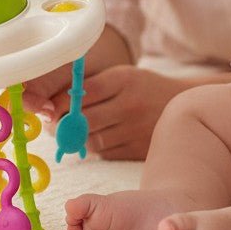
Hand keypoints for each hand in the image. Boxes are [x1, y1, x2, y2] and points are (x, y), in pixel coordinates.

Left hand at [42, 66, 190, 159]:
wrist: (183, 105)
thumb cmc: (142, 87)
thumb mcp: (120, 76)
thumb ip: (91, 86)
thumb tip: (53, 100)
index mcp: (123, 79)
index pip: (83, 93)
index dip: (60, 103)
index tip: (47, 109)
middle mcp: (131, 104)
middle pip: (86, 119)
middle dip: (63, 124)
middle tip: (51, 125)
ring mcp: (137, 129)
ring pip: (94, 140)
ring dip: (75, 139)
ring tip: (66, 134)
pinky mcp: (140, 150)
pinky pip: (107, 153)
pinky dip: (94, 148)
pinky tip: (90, 141)